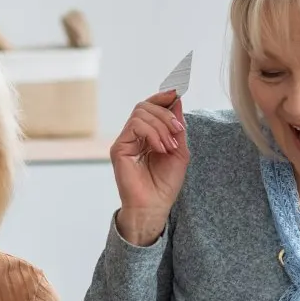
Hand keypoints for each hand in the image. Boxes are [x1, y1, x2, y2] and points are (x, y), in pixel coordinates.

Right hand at [109, 92, 188, 245]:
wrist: (154, 206)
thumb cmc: (165, 184)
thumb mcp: (180, 151)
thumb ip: (177, 127)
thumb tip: (177, 101)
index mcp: (148, 135)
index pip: (151, 107)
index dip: (162, 97)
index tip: (176, 94)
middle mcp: (134, 135)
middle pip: (145, 106)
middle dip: (166, 114)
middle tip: (178, 130)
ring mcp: (125, 141)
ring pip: (140, 113)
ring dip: (161, 125)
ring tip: (170, 145)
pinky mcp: (119, 148)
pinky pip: (135, 126)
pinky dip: (152, 133)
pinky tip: (160, 148)